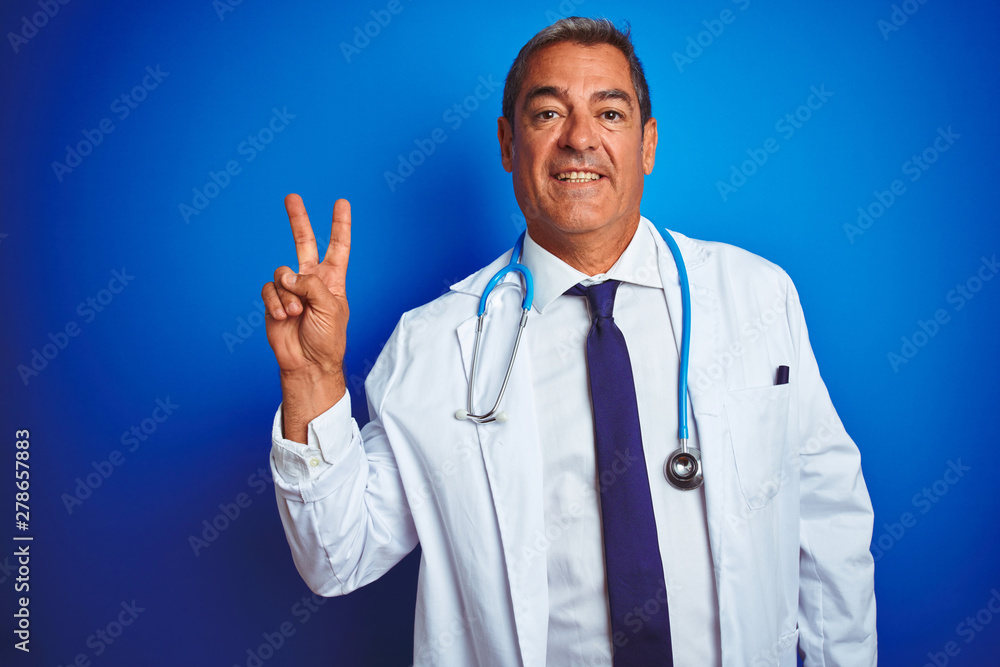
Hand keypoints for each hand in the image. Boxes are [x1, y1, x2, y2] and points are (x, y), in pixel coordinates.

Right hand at [262, 194, 350, 438]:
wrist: (308, 363)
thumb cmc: (327, 338)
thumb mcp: (330, 307)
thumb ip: (310, 284)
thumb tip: (286, 275)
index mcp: (333, 279)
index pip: (338, 246)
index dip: (340, 225)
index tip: (341, 203)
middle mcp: (311, 280)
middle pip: (304, 243)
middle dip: (298, 220)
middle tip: (292, 197)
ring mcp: (292, 289)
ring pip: (281, 273)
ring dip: (287, 294)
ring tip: (296, 312)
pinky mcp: (275, 301)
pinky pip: (269, 290)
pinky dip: (276, 302)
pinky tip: (285, 316)